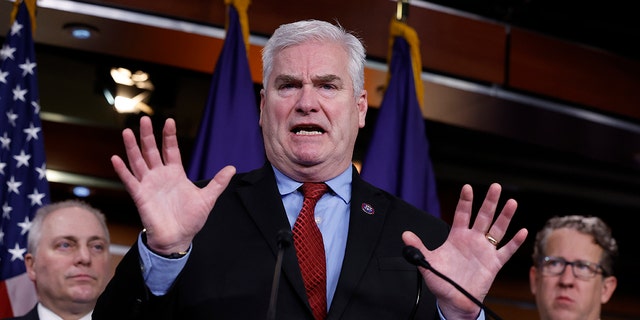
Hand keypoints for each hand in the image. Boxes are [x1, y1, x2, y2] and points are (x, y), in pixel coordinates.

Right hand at [111, 116, 235, 254]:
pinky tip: (115, 158)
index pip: (171, 150)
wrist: (178, 238)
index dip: (169, 136)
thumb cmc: (191, 219)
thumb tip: (232, 168)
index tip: (169, 121)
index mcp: (175, 174)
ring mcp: (149, 184)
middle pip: (152, 151)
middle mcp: (160, 176)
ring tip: (127, 131)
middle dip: (148, 135)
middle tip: (145, 118)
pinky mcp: (140, 195)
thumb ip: (218, 182)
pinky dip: (122, 170)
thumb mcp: (208, 198)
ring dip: (132, 147)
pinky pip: (130, 180)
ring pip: (138, 161)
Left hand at [402, 183, 527, 319]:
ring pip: (497, 229)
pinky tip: (522, 232)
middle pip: (483, 216)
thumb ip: (418, 247)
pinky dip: (515, 242)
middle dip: (489, 202)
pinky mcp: (494, 263)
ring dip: (505, 217)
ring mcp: (485, 250)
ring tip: (511, 202)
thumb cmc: (441, 280)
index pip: (462, 214)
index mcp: (457, 236)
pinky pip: (506, 251)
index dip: (465, 201)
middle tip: (495, 187)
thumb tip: (405, 235)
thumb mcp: (427, 262)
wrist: (453, 300)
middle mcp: (473, 240)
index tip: (467, 187)